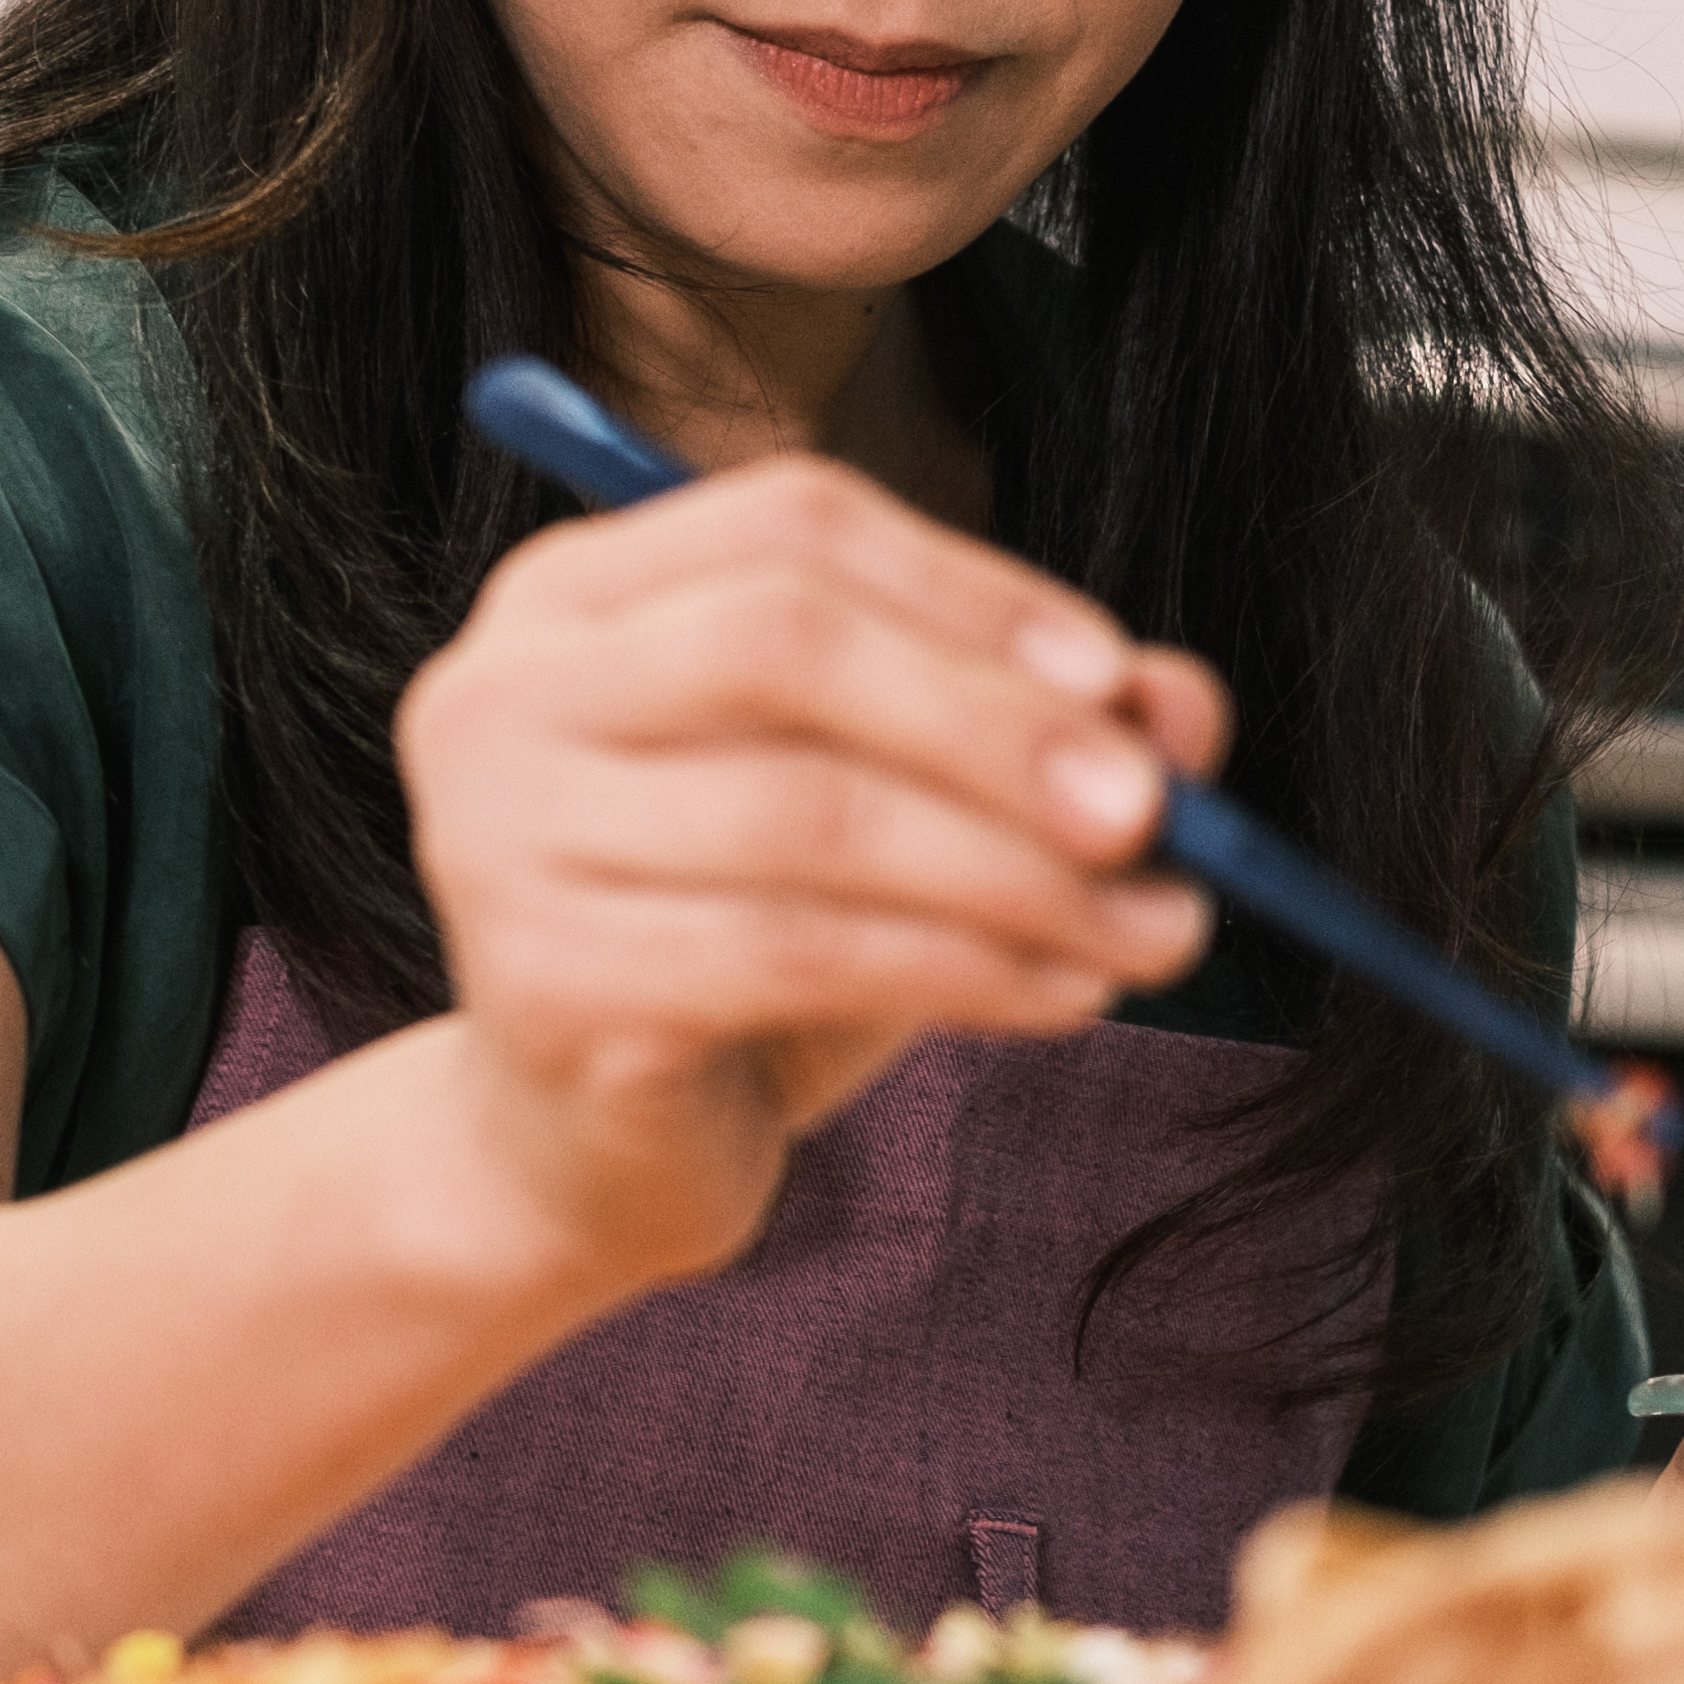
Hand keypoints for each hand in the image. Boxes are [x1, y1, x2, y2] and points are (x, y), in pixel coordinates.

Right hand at [397, 450, 1224, 1291]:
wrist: (586, 1156)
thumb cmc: (746, 946)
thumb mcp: (892, 810)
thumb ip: (1029, 727)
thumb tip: (1181, 703)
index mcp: (574, 596)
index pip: (793, 526)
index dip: (972, 591)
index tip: (1120, 680)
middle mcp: (502, 692)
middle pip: (785, 644)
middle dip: (995, 726)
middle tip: (1152, 812)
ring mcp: (501, 838)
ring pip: (810, 816)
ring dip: (1018, 874)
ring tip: (1152, 932)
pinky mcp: (548, 987)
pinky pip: (798, 954)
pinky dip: (965, 968)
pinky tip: (1063, 994)